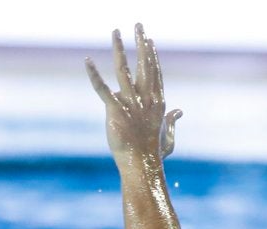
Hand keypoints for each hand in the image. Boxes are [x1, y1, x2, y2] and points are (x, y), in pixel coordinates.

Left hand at [85, 25, 181, 162]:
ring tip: (115, 31)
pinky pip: (102, 89)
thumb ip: (172, 120)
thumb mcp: (168, 134)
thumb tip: (179, 111)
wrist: (143, 165)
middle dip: (141, 42)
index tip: (149, 40)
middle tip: (138, 24)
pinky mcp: (115, 111)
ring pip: (124, 69)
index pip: (155, 72)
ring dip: (119, 48)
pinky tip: (87, 61)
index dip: (152, 55)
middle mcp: (145, 98)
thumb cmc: (155, 154)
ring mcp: (131, 103)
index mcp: (157, 101)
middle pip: (144, 64)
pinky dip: (93, 75)